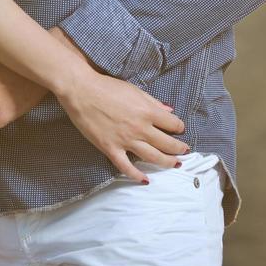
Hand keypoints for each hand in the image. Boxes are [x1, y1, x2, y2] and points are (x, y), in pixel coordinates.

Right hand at [56, 68, 189, 182]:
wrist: (81, 91)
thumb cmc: (106, 86)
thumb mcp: (133, 90)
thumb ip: (152, 102)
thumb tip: (169, 111)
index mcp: (147, 111)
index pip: (173, 124)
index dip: (179, 127)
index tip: (179, 129)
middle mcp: (140, 128)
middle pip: (167, 144)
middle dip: (179, 148)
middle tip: (184, 151)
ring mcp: (125, 141)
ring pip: (153, 157)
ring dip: (167, 162)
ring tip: (175, 164)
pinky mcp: (110, 149)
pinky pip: (127, 167)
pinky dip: (137, 175)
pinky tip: (145, 180)